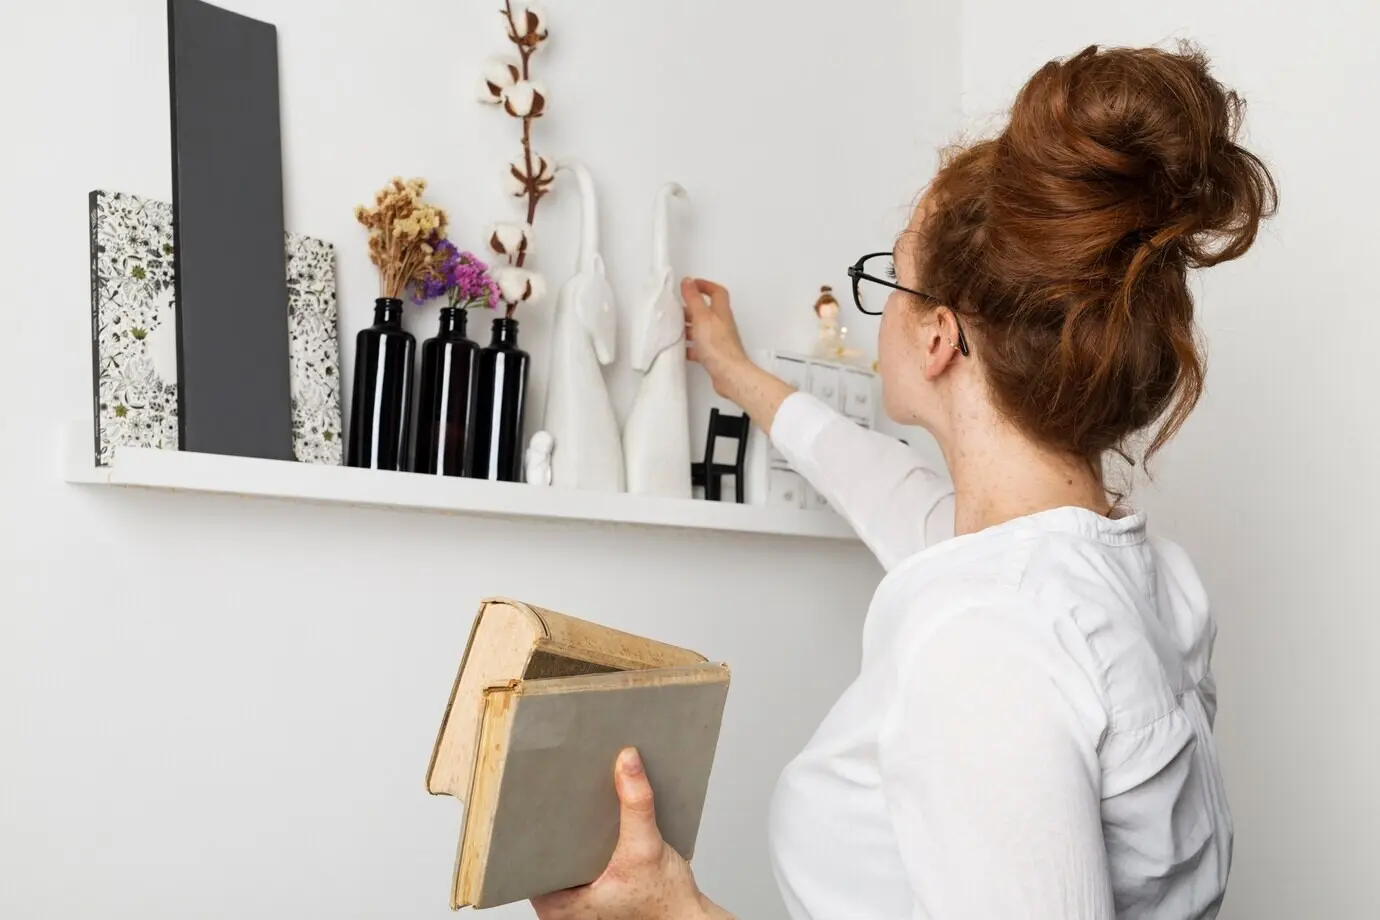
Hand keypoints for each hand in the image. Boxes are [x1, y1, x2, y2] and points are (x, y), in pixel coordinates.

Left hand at [531, 748, 731, 919]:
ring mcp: (574, 900)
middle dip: (556, 823)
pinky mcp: (589, 891)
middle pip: (545, 853)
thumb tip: (627, 763)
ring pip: (561, 855)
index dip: (533, 826)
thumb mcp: (648, 847)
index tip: (539, 795)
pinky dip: (586, 839)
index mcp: (558, 906)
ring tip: (577, 799)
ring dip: (572, 830)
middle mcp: (561, 906)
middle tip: (561, 789)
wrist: (685, 916)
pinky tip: (594, 819)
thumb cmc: (664, 901)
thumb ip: (637, 805)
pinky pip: (577, 859)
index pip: (529, 858)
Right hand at [682, 277, 795, 433]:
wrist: (728, 374)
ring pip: (701, 329)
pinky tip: (681, 349)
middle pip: (707, 310)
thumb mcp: (702, 317)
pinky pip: (699, 347)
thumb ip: (694, 299)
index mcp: (721, 312)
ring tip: (676, 326)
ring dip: (689, 327)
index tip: (692, 284)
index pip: (716, 292)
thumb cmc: (720, 348)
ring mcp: (718, 340)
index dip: (705, 285)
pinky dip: (689, 346)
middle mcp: (721, 325)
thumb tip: (689, 282)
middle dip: (692, 307)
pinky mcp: (713, 355)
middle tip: (680, 306)